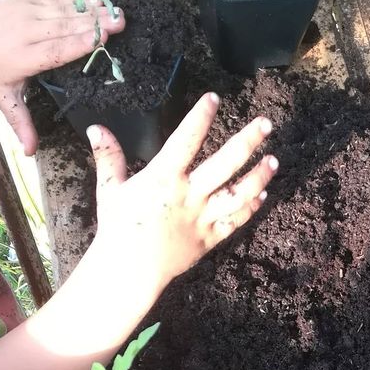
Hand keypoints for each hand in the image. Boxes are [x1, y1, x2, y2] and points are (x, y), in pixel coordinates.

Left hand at [0, 0, 124, 155]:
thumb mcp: (2, 96)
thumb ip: (21, 122)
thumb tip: (30, 152)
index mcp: (24, 57)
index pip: (56, 50)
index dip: (79, 44)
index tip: (102, 40)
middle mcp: (28, 32)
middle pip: (66, 27)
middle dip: (94, 24)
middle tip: (121, 23)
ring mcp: (28, 14)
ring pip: (65, 11)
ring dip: (92, 11)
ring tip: (116, 11)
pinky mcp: (29, 2)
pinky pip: (58, 1)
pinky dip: (79, 1)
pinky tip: (98, 2)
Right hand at [87, 92, 278, 294]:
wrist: (129, 270)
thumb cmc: (118, 228)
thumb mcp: (110, 189)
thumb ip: (108, 157)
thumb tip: (95, 128)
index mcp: (164, 178)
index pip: (186, 140)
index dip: (200, 118)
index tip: (214, 98)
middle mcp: (189, 195)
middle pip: (225, 164)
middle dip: (248, 142)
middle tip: (266, 124)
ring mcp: (203, 217)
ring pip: (239, 194)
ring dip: (259, 177)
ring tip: (274, 161)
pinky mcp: (210, 238)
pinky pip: (235, 221)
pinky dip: (250, 208)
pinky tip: (262, 195)